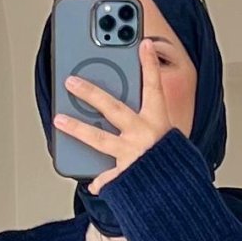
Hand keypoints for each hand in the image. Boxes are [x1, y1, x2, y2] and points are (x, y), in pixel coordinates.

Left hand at [53, 37, 171, 192]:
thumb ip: (152, 126)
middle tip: (71, 81)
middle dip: (90, 92)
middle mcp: (143, 135)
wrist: (182, 197)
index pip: (154, 86)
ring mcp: (132, 155)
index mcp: (159, 122)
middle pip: (112, 107)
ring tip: (59, 120)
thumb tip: (127, 116)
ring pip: (98, 138)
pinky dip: (100, 182)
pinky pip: (107, 178)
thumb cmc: (177, 168)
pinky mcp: (126, 176)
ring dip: (76, 128)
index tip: (143, 43)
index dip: (149, 63)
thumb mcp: (172, 140)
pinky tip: (92, 182)